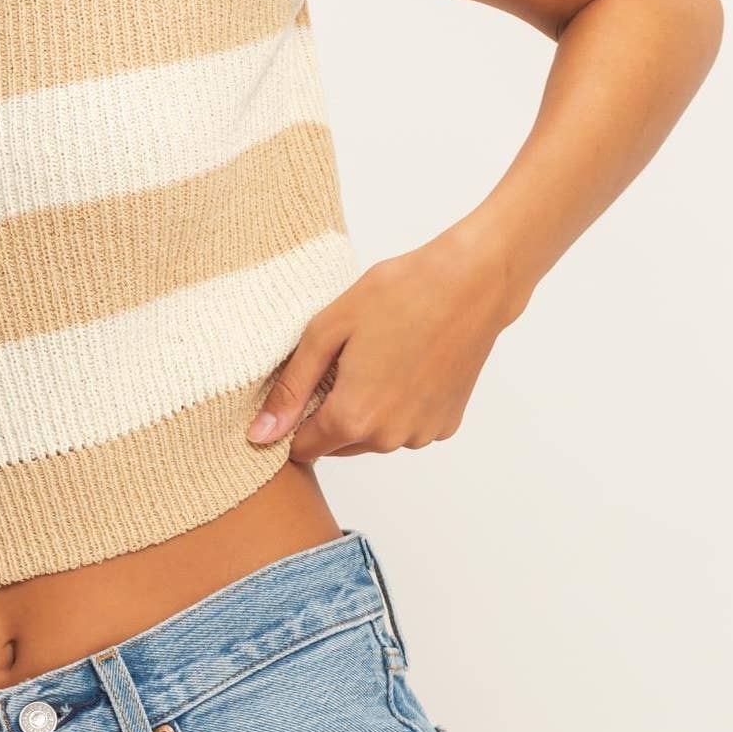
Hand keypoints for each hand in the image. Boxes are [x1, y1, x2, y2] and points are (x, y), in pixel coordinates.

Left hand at [245, 229, 532, 464]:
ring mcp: (421, 434)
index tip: (305, 385)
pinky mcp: (447, 424)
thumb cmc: (399, 294)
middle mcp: (388, 439)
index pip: (302, 448)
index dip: (295, 420)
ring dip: (367, 411)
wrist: (472, 282)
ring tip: (379, 358)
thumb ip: (291, 389)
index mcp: (353, 418)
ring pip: (374, 437)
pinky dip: (400, 406)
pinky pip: (407, 427)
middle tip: (345, 361)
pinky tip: (407, 365)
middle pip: (337, 444)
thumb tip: (260, 435)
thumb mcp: (327, 331)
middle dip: (331, 413)